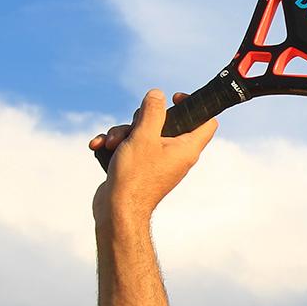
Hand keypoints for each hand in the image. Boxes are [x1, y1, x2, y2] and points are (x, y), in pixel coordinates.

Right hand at [90, 90, 216, 223]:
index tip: (174, 98)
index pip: (207, 122)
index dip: (194, 105)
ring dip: (122, 133)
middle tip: (133, 126)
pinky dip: (116, 145)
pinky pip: (130, 147)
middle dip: (140, 120)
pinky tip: (99, 147)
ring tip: (112, 143)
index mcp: (187, 148)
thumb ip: (153, 112)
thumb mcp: (144, 136)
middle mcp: (176, 155)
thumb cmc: (135, 176)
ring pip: (142, 134)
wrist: (116, 211)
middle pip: (165, 124)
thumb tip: (158, 94)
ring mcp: (157, 162)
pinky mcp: (140, 168)